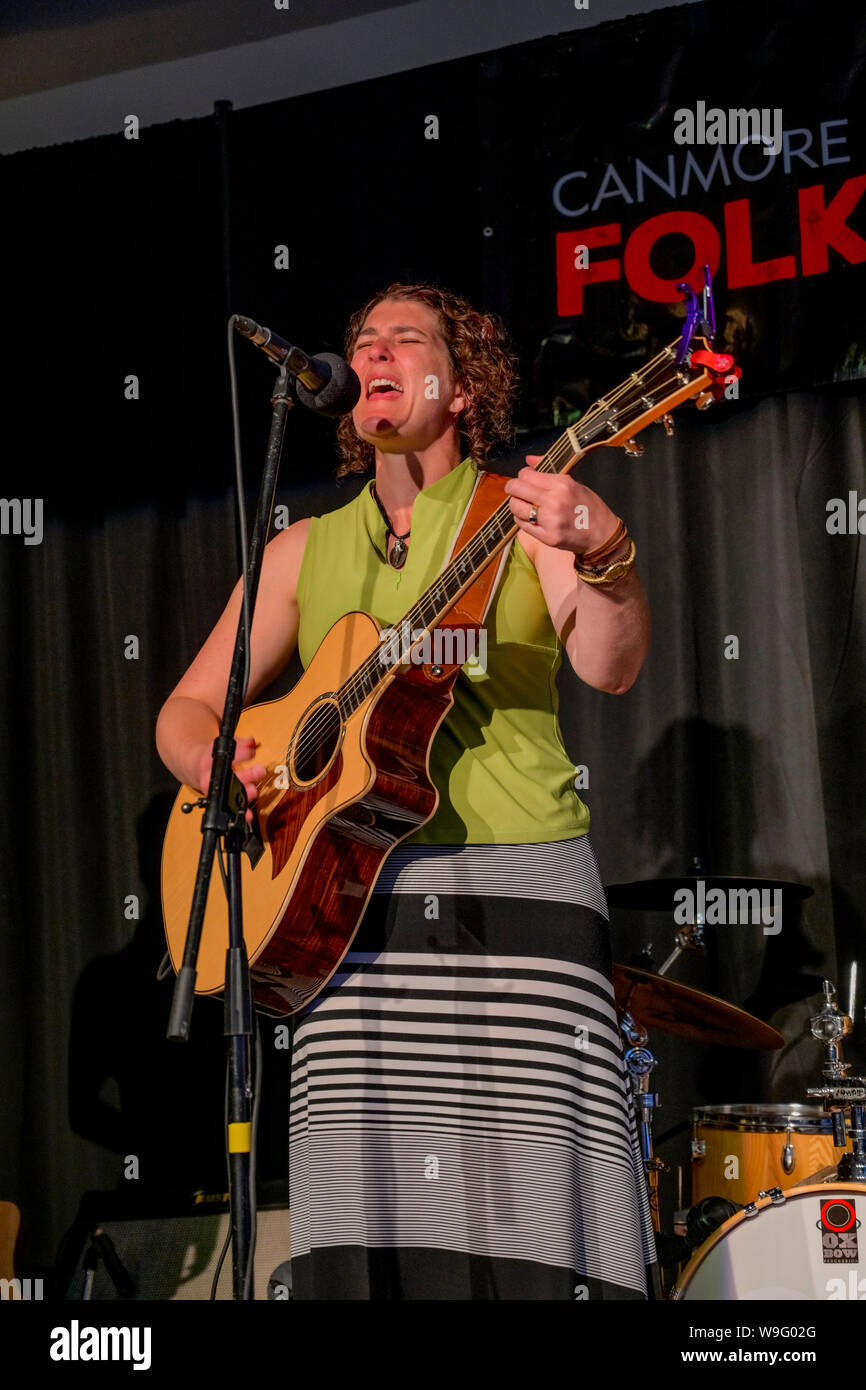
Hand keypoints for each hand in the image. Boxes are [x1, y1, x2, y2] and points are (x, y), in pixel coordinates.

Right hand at [195, 734, 266, 824]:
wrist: (195, 767)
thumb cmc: (213, 757)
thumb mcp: (224, 746)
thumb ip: (240, 744)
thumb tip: (252, 742)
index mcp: (210, 760)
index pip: (227, 756)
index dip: (241, 753)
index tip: (252, 751)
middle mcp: (210, 776)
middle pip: (228, 777)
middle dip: (246, 775)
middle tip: (260, 771)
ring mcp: (214, 791)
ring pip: (228, 795)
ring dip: (244, 794)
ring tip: (254, 791)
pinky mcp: (220, 802)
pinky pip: (229, 810)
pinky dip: (241, 814)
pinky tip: (248, 815)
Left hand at [504, 455, 618, 554]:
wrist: (602, 534)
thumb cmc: (589, 507)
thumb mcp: (574, 483)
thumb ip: (548, 471)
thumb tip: (529, 460)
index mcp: (562, 484)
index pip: (526, 475)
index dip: (522, 475)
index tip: (525, 478)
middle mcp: (554, 501)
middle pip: (516, 489)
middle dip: (513, 488)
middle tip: (516, 490)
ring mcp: (550, 521)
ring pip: (516, 507)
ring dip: (516, 504)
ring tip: (524, 504)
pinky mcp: (547, 537)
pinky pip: (522, 524)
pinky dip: (521, 518)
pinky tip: (530, 517)